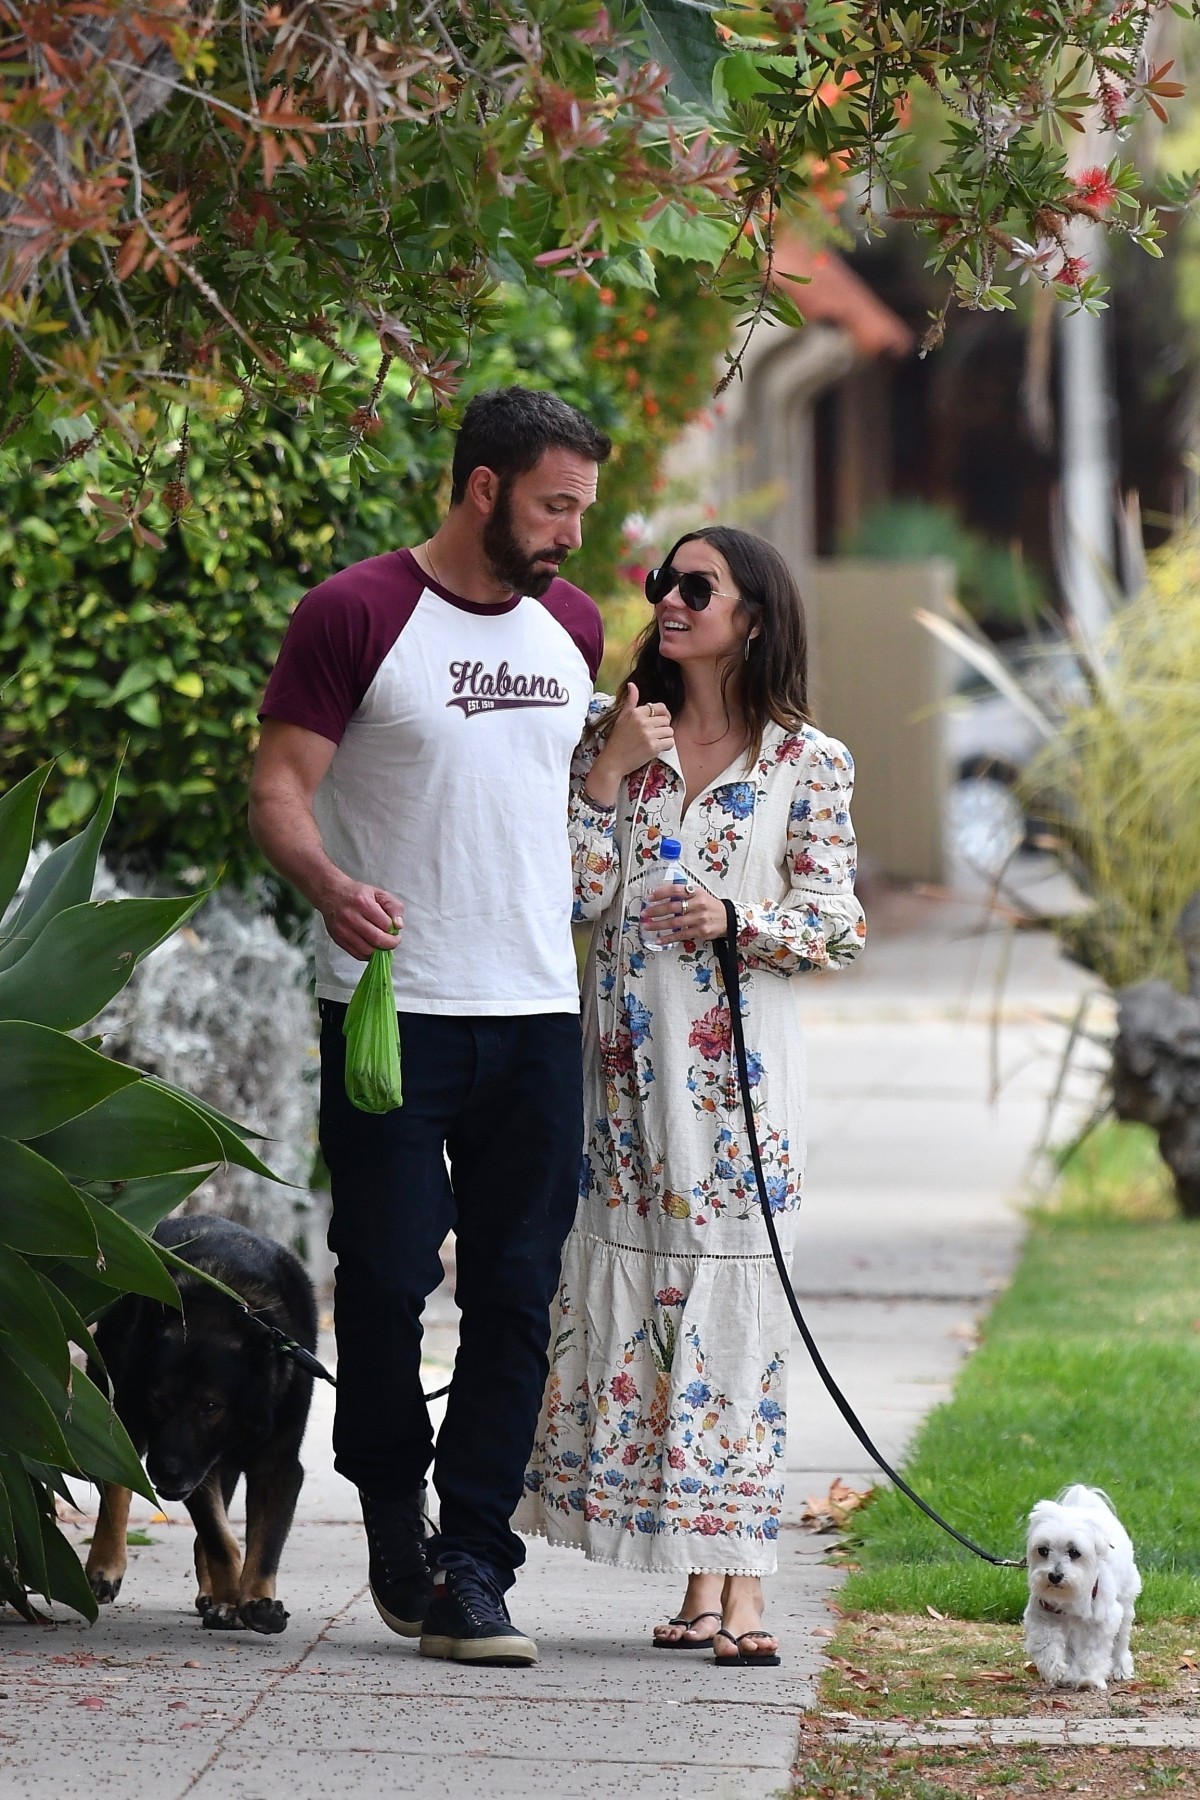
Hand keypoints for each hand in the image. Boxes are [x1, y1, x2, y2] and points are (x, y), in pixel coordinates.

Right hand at [320, 879, 403, 959]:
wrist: (331, 894)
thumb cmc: (357, 894)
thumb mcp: (379, 894)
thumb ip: (394, 907)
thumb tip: (398, 925)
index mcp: (363, 903)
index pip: (385, 924)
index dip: (394, 930)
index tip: (396, 931)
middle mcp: (351, 917)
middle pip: (376, 939)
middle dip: (390, 943)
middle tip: (393, 940)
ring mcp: (343, 930)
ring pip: (367, 950)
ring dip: (379, 951)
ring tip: (382, 943)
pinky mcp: (338, 939)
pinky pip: (357, 954)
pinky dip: (368, 955)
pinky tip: (372, 947)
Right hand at [585, 684, 674, 803]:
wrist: (612, 761)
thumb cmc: (617, 741)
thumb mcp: (621, 717)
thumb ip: (630, 701)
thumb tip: (632, 684)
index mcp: (635, 712)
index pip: (659, 707)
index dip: (662, 715)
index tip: (659, 722)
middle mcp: (642, 721)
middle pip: (666, 720)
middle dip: (663, 727)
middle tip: (654, 735)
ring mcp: (648, 734)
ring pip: (669, 731)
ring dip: (665, 737)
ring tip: (655, 741)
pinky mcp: (653, 747)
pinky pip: (670, 742)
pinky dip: (666, 746)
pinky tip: (657, 748)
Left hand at [640, 880, 727, 945]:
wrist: (728, 918)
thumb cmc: (710, 905)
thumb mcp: (699, 893)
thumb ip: (683, 893)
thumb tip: (660, 894)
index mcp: (696, 892)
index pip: (676, 890)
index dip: (661, 892)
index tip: (649, 896)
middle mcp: (698, 904)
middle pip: (673, 907)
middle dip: (656, 910)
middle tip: (644, 913)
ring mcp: (699, 919)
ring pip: (675, 922)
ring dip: (658, 925)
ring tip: (647, 925)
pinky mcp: (700, 932)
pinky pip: (680, 935)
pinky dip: (667, 938)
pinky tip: (658, 940)